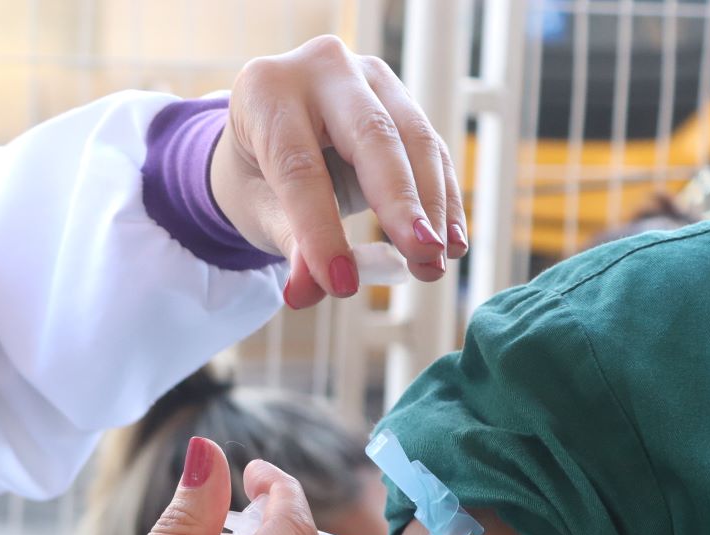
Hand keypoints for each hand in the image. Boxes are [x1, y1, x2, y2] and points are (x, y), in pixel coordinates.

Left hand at [211, 36, 467, 307]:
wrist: (268, 139)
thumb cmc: (256, 176)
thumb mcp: (258, 209)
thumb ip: (287, 245)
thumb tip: (307, 292)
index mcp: (266, 91)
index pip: (298, 166)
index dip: (321, 228)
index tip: (341, 284)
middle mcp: (321, 67)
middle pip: (370, 136)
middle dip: (400, 202)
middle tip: (423, 256)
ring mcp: (368, 76)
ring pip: (413, 139)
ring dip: (433, 207)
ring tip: (438, 261)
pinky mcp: (400, 97)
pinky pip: (430, 148)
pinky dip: (443, 197)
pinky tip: (453, 241)